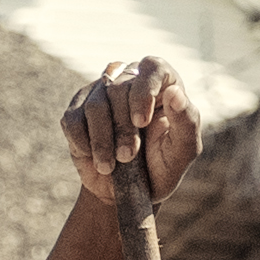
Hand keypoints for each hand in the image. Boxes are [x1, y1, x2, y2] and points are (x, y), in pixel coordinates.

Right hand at [63, 60, 199, 215]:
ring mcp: (100, 94)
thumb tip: (175, 92)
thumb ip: (186, 121)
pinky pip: (72, 120)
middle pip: (118, 89)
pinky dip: (83, 143)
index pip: (152, 66)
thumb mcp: (183, 150)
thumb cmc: (163, 166)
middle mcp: (129, 81)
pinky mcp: (76, 112)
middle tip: (128, 156)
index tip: (142, 121)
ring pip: (95, 105)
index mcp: (162, 83)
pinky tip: (95, 158)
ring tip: (110, 165)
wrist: (131, 192)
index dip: (144, 90)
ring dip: (102, 140)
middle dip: (123, 128)